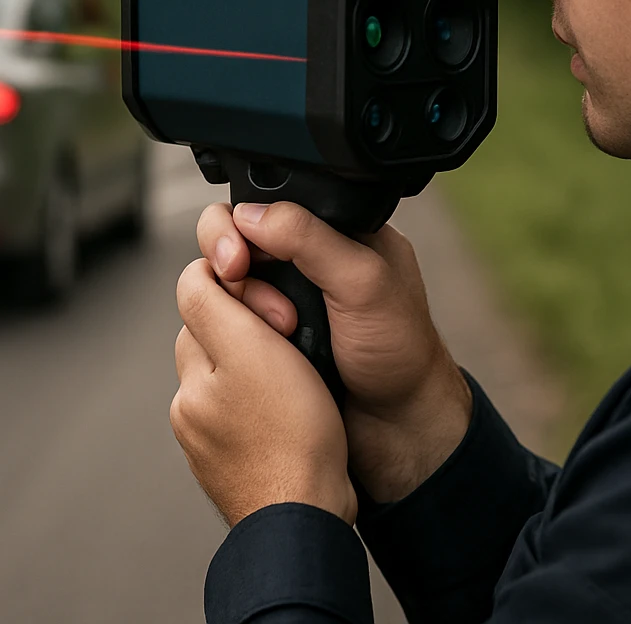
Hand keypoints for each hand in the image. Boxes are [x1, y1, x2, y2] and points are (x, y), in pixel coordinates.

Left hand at [170, 256, 356, 526]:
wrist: (303, 516)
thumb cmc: (291, 436)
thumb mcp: (251, 348)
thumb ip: (213, 304)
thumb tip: (195, 276)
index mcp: (194, 371)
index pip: (197, 294)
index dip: (240, 285)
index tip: (276, 307)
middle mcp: (191, 404)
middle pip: (216, 333)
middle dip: (250, 325)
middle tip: (291, 339)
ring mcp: (209, 439)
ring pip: (232, 374)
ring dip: (259, 366)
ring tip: (297, 378)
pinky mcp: (233, 463)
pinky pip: (246, 414)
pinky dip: (266, 405)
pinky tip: (293, 414)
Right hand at [198, 201, 472, 503]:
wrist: (398, 426)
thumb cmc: (400, 352)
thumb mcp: (363, 283)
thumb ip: (311, 240)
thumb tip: (250, 214)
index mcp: (337, 231)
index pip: (270, 205)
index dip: (241, 223)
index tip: (238, 254)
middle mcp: (308, 260)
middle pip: (239, 239)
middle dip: (231, 260)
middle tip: (237, 278)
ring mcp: (287, 299)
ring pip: (230, 283)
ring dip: (237, 303)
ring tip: (276, 328)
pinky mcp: (271, 336)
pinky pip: (232, 321)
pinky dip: (234, 330)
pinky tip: (255, 345)